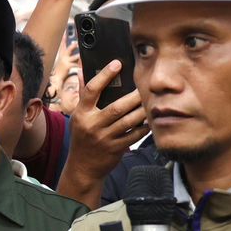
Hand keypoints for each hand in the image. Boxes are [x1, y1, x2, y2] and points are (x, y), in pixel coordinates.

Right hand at [64, 63, 145, 182]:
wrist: (83, 167)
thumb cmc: (82, 138)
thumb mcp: (78, 117)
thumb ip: (82, 95)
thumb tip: (81, 72)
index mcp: (81, 114)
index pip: (91, 90)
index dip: (104, 75)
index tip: (117, 63)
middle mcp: (92, 125)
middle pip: (116, 107)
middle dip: (133, 96)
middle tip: (145, 86)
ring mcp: (104, 138)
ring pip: (128, 121)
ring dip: (142, 110)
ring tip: (152, 100)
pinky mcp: (116, 148)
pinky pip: (134, 135)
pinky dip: (144, 127)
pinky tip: (150, 119)